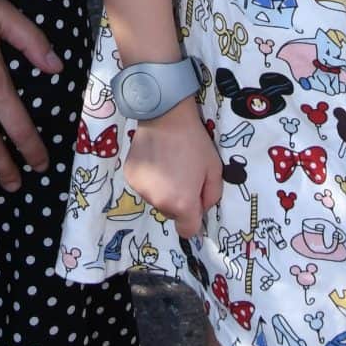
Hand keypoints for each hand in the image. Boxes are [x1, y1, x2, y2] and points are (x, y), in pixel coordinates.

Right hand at [123, 98, 224, 239]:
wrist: (166, 115)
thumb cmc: (194, 142)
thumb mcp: (214, 170)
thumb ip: (211, 197)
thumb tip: (201, 208)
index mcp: (182, 204)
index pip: (188, 230)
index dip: (194, 218)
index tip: (195, 200)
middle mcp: (159, 202)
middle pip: (171, 214)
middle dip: (178, 201)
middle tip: (183, 175)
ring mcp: (141, 190)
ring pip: (156, 200)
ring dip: (163, 190)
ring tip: (168, 165)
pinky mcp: (130, 177)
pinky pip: (144, 187)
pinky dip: (150, 179)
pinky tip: (155, 160)